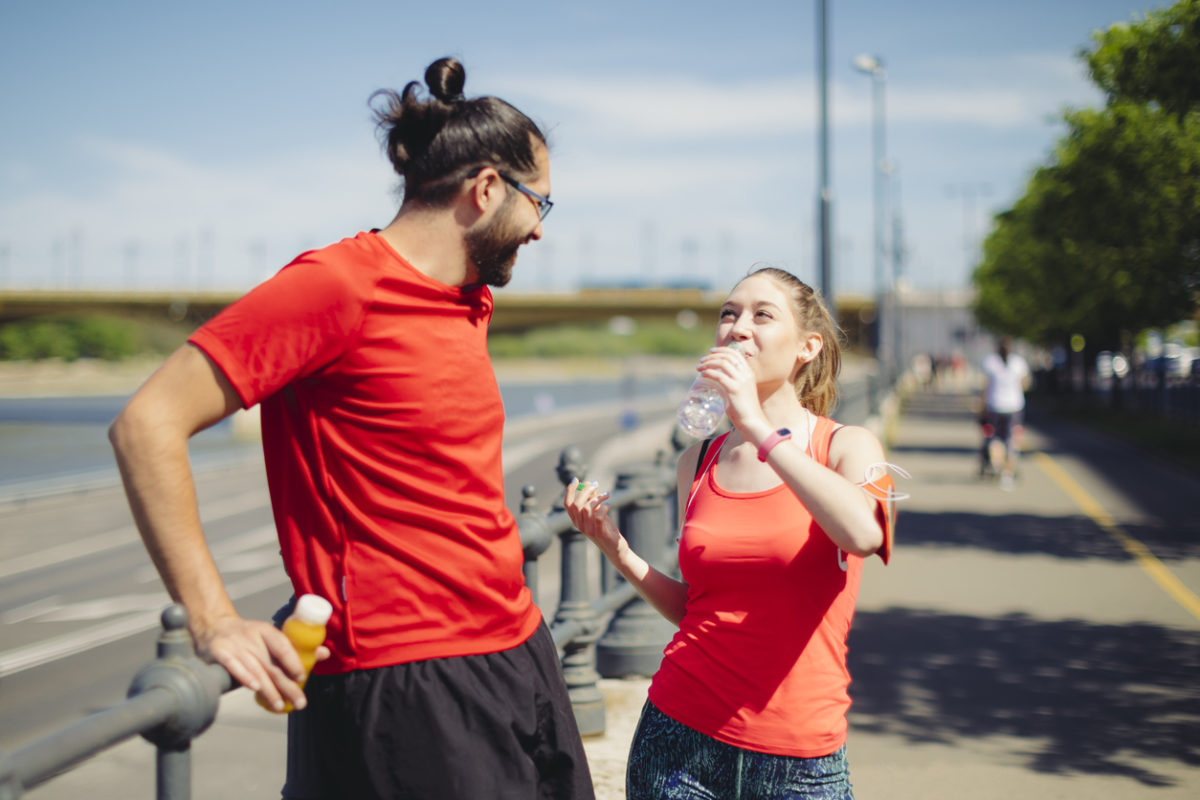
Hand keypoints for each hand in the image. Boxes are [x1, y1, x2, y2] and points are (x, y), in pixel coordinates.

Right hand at [191, 613, 329, 711]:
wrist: (212, 626)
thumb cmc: (247, 636)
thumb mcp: (269, 637)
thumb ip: (293, 648)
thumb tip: (325, 653)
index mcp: (265, 631)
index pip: (283, 646)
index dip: (293, 662)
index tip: (302, 677)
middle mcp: (251, 637)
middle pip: (272, 664)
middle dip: (287, 685)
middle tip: (300, 703)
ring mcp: (234, 644)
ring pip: (255, 669)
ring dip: (268, 689)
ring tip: (280, 705)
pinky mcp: (219, 652)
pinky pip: (233, 666)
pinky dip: (244, 676)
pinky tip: (254, 688)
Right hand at [563, 479, 622, 557]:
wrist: (615, 548)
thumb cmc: (606, 529)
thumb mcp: (597, 513)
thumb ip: (592, 501)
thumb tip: (591, 485)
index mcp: (576, 521)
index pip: (567, 504)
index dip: (570, 491)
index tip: (576, 479)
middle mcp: (580, 526)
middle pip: (576, 504)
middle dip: (586, 490)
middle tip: (596, 484)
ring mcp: (588, 530)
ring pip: (587, 508)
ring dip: (598, 497)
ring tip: (606, 495)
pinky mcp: (599, 532)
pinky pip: (599, 515)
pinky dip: (604, 507)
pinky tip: (608, 506)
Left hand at [695, 344, 763, 431]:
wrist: (753, 422)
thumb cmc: (745, 411)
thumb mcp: (741, 393)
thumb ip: (732, 386)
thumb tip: (717, 385)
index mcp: (749, 373)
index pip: (736, 354)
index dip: (722, 350)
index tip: (711, 351)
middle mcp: (746, 374)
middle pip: (728, 356)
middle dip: (712, 355)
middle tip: (702, 360)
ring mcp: (741, 381)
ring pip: (722, 363)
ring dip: (708, 362)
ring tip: (699, 367)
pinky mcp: (734, 389)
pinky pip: (718, 376)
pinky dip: (709, 373)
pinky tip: (702, 375)